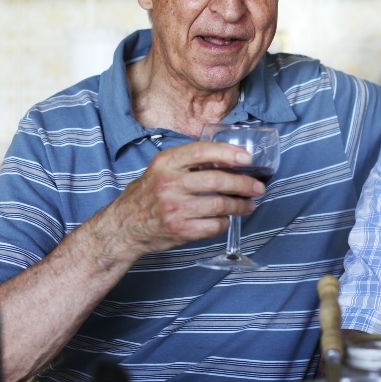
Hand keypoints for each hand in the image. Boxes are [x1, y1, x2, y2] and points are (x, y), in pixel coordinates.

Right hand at [100, 141, 265, 257]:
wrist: (123, 227)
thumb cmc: (146, 195)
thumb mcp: (159, 170)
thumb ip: (186, 162)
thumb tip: (226, 158)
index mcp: (165, 163)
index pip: (201, 151)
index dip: (227, 153)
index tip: (246, 158)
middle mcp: (169, 184)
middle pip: (216, 180)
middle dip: (243, 184)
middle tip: (257, 187)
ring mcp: (174, 209)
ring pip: (219, 205)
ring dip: (240, 205)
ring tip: (248, 205)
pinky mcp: (180, 230)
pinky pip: (213, 226)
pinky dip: (225, 222)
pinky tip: (228, 219)